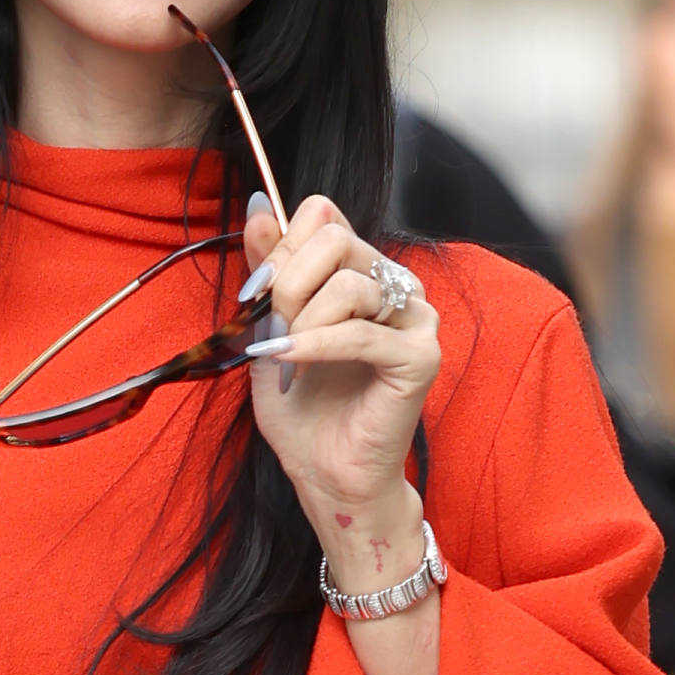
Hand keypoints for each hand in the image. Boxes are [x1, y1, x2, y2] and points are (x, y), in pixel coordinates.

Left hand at [238, 193, 440, 591]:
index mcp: (360, 271)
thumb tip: (259, 204)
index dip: (281, 245)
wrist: (322, 469)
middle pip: (336, 240)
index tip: (254, 290)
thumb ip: (268, 267)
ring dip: (301, 320)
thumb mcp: (268, 326)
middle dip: (288, 282)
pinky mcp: (420, 358)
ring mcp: (415, 320)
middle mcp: (394, 286)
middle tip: (271, 328)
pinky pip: (362, 334)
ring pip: (351, 284)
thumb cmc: (300, 404)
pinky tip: (289, 361)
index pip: (324, 216)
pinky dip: (315, 345)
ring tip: (286, 356)